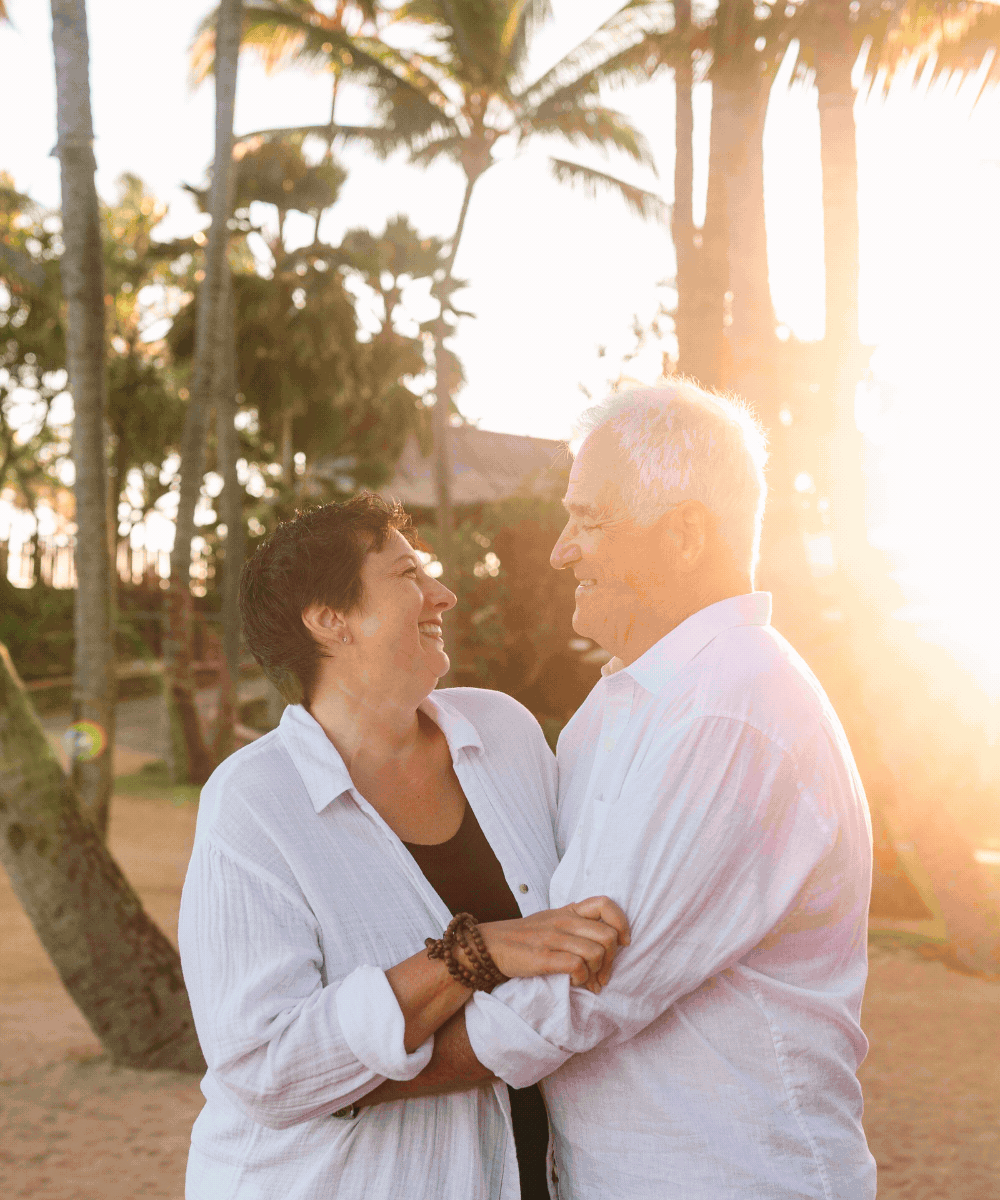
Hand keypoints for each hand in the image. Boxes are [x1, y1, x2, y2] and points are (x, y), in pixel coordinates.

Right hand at [477, 896, 629, 993]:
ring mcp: (553, 938)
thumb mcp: (553, 920)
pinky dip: (582, 979)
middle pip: (608, 936)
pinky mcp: (543, 957)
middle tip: (604, 975)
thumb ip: (577, 924)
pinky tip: (576, 982)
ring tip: (591, 983)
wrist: (491, 944)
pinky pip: (577, 966)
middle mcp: (563, 921)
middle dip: (612, 960)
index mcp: (568, 911)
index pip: (605, 904)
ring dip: (598, 973)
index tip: (623, 942)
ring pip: (596, 953)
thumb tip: (607, 945)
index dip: (621, 923)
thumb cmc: (526, 937)